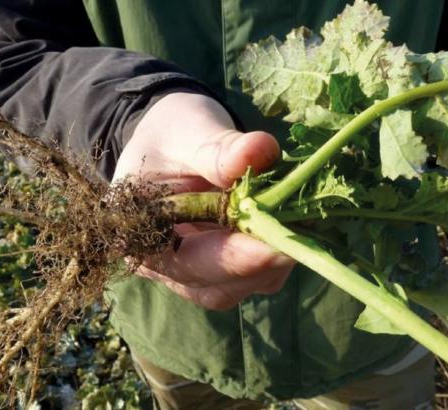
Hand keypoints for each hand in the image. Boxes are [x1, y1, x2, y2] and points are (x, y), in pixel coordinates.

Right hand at [112, 92, 295, 309]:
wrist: (173, 138)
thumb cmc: (170, 132)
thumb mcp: (186, 131)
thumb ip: (217, 148)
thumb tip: (261, 152)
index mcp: (142, 235)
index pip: (187, 262)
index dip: (235, 258)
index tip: (278, 245)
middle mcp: (165, 264)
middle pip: (216, 286)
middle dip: (262, 262)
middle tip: (305, 231)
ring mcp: (196, 269)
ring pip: (240, 286)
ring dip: (274, 261)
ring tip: (303, 223)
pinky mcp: (223, 264)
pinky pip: (253, 275)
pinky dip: (277, 255)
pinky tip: (294, 225)